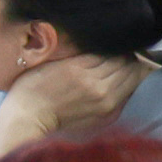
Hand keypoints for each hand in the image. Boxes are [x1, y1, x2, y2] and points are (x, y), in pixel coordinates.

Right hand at [0, 52, 142, 153]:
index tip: (116, 42)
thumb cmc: (33, 88)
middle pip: (129, 65)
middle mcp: (98, 88)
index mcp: (82, 70)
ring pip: (133, 79)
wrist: (28, 120)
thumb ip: (82, 55)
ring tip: (120, 65)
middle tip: (121, 52)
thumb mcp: (55, 63)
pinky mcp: (108, 115)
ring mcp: (105, 103)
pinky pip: (127, 94)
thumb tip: (108, 47)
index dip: (119, 45)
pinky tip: (115, 81)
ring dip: (131, 70)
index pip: (115, 52)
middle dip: (128, 56)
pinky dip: (126, 85)